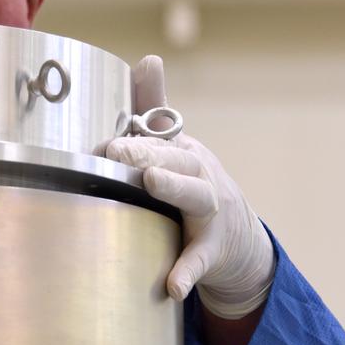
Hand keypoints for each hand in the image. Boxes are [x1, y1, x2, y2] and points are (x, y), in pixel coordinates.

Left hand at [106, 56, 274, 318]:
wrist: (237, 239)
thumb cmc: (192, 183)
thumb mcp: (176, 146)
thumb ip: (154, 108)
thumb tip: (148, 58)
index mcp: (183, 151)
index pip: (159, 140)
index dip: (134, 138)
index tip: (107, 139)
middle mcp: (200, 175)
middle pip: (178, 159)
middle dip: (150, 153)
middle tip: (119, 152)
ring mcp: (210, 212)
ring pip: (195, 197)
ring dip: (174, 188)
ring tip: (151, 182)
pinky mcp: (213, 250)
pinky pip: (200, 260)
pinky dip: (187, 272)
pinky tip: (172, 286)